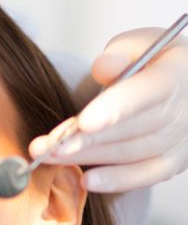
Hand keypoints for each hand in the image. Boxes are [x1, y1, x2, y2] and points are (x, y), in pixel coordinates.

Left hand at [29, 26, 187, 192]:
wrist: (181, 82)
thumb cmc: (152, 61)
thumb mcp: (138, 44)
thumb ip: (119, 53)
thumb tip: (103, 67)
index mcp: (176, 75)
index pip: (146, 94)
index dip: (114, 109)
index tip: (83, 123)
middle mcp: (184, 110)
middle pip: (132, 129)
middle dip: (86, 140)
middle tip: (49, 146)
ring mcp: (182, 138)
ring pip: (132, 153)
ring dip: (89, 158)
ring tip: (51, 157)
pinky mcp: (174, 160)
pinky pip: (146, 175)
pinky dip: (117, 180)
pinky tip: (87, 180)